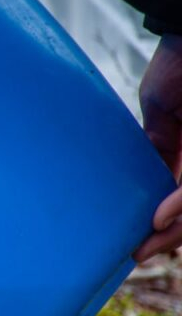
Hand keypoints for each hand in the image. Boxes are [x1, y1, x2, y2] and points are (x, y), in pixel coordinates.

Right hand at [135, 35, 181, 261]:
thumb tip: (153, 190)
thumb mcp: (159, 111)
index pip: (181, 196)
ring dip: (174, 231)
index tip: (138, 244)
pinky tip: (160, 218)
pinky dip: (180, 203)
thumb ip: (158, 147)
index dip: (165, 225)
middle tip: (140, 254)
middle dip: (169, 238)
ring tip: (147, 246)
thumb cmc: (179, 61)